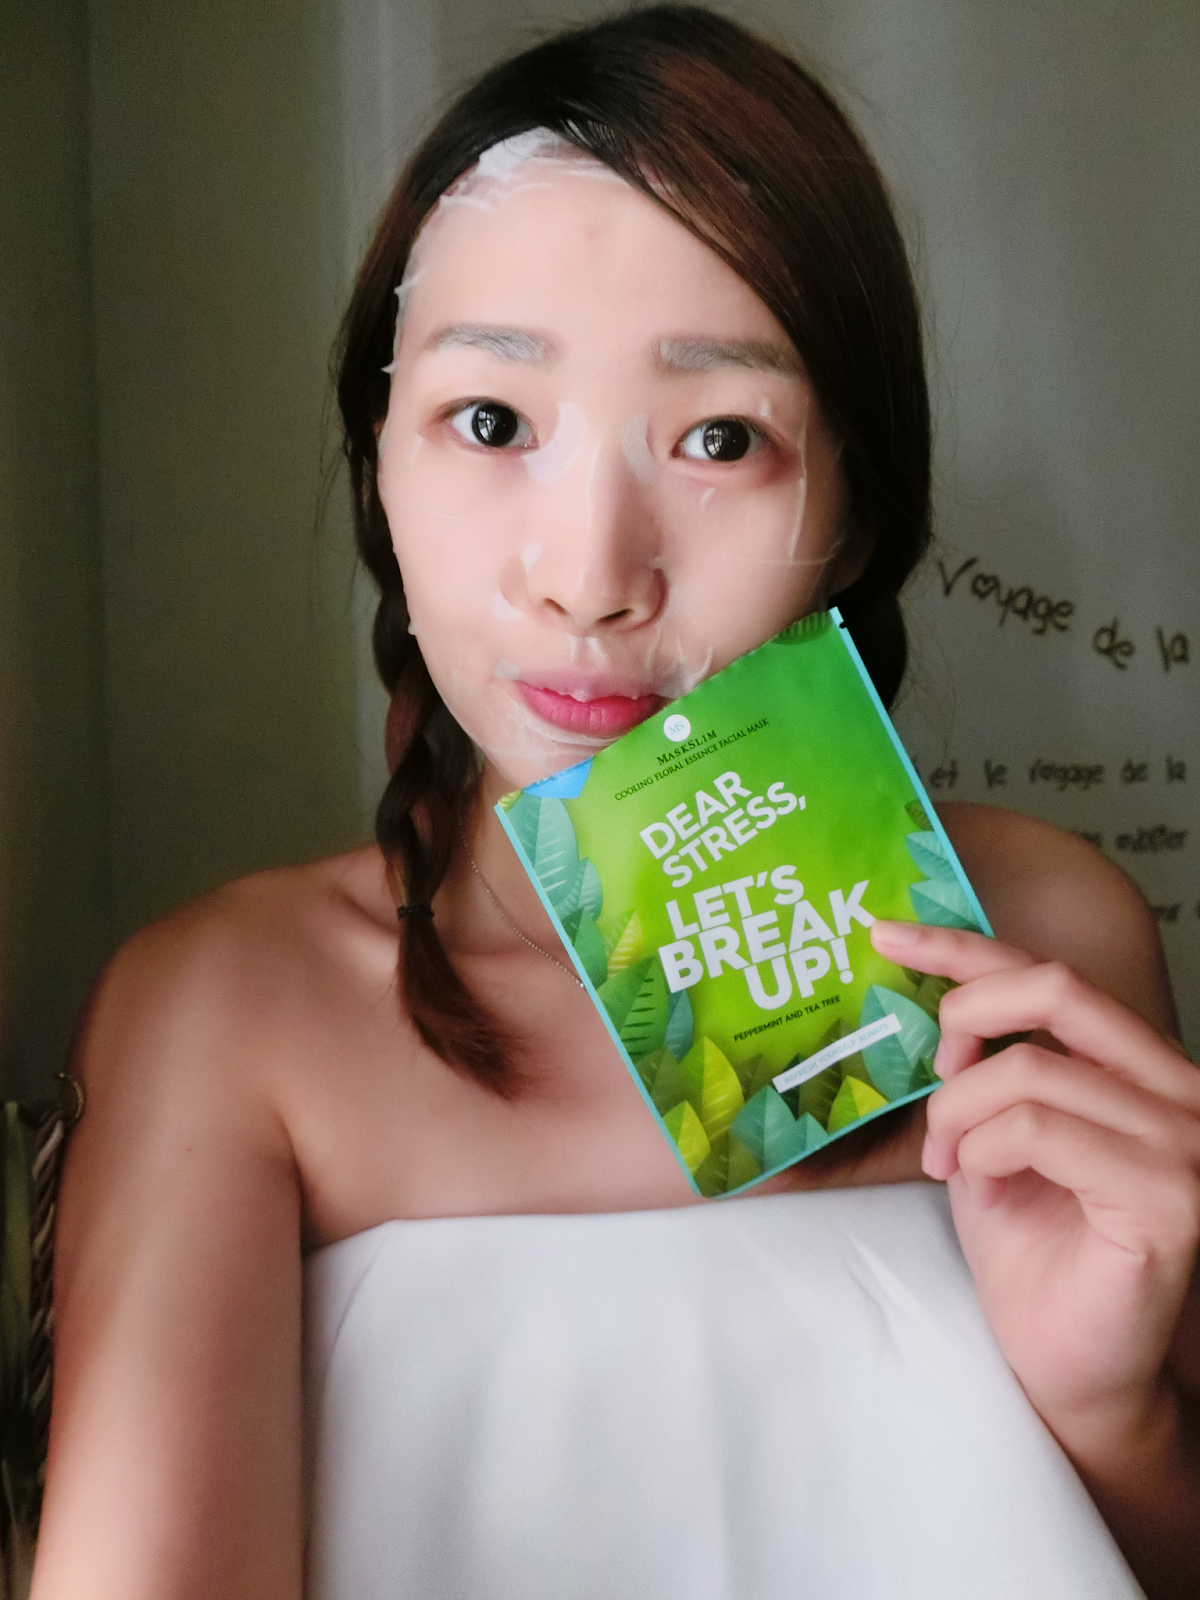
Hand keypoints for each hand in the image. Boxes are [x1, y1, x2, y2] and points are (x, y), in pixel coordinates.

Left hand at [870, 920, 1199, 1458]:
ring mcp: (1183, 1140)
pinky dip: (986, 1153)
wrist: (1069, 1366)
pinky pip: (1039, 1130)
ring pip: (1030, 1069)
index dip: (962, 943)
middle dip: (966, 1009)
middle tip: (931, 1067)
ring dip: (960, 1115)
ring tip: (952, 1164)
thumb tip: (931, 1007)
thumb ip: (979, 1070)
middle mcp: (1175, 1089)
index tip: (885, 930)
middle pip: (1057, 988)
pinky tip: (987, 1190)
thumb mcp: (989, 1136)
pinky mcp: (1168, 1196)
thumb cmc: (1032, 1250)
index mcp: (1134, 1066)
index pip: (1049, 974)